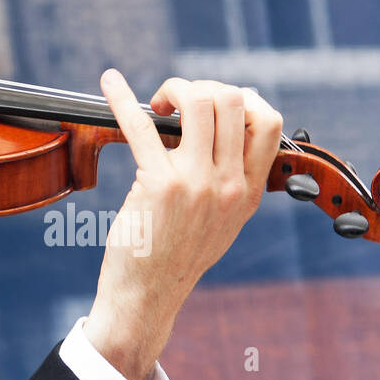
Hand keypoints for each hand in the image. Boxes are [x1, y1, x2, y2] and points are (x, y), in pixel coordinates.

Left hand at [82, 70, 282, 379]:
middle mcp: (229, 184)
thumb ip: (226, 178)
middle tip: (174, 103)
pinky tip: (109, 83)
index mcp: (249, 190)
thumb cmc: (175, 253)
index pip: (269, 121)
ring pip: (199, 102)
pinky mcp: (159, 184)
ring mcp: (197, 184)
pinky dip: (122, 98)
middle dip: (201, 87)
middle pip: (233, 100)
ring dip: (173, 89)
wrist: (147, 296)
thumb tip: (213, 127)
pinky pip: (141, 125)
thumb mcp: (221, 219)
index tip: (212, 103)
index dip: (241, 98)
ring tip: (155, 104)